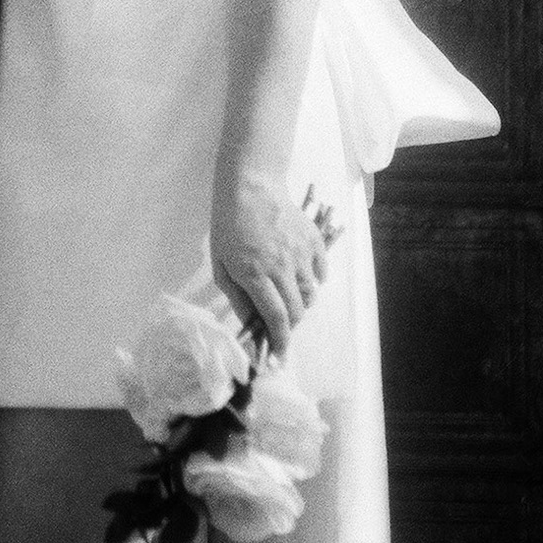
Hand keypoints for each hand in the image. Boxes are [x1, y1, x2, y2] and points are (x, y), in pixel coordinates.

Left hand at [212, 174, 330, 361]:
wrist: (251, 187)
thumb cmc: (229, 225)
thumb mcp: (222, 263)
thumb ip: (238, 296)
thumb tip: (251, 323)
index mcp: (255, 274)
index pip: (276, 318)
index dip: (280, 342)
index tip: (280, 355)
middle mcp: (281, 267)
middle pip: (297, 311)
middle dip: (290, 325)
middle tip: (281, 322)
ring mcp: (300, 253)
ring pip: (311, 294)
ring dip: (301, 303)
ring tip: (287, 294)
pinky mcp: (313, 241)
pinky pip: (321, 272)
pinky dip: (314, 280)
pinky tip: (300, 274)